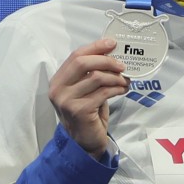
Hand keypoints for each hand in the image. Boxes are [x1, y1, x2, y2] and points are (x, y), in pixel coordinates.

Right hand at [48, 39, 128, 158]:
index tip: (112, 43)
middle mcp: (58, 88)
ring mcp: (66, 100)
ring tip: (124, 81)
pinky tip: (123, 90)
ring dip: (116, 77)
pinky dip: (117, 88)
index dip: (95, 47)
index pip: (76, 55)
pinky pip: (103, 92)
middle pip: (82, 62)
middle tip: (122, 65)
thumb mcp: (87, 90)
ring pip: (96, 77)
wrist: (84, 140)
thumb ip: (93, 73)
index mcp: (58, 80)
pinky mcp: (79, 110)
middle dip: (106, 60)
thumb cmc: (88, 112)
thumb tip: (113, 54)